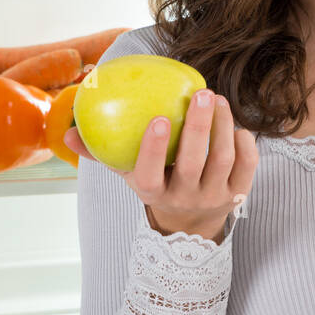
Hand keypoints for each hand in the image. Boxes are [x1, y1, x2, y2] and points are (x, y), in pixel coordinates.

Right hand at [64, 88, 257, 244]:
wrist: (191, 220)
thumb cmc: (156, 181)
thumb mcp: (129, 173)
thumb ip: (101, 152)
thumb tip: (67, 131)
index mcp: (153, 192)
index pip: (150, 174)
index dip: (154, 149)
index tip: (160, 118)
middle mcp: (184, 197)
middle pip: (195, 163)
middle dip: (200, 126)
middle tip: (202, 93)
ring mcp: (213, 197)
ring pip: (223, 160)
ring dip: (223, 126)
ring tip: (218, 99)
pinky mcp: (239, 193)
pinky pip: (246, 164)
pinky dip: (243, 141)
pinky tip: (235, 124)